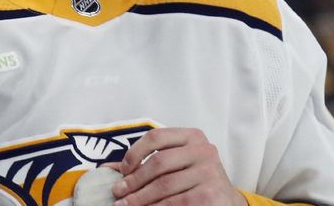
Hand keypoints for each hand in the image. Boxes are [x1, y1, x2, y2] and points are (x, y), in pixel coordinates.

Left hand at [108, 127, 246, 205]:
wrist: (226, 202)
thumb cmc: (195, 179)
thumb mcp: (176, 164)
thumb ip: (146, 162)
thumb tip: (106, 168)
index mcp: (192, 136)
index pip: (156, 136)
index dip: (135, 152)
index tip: (122, 170)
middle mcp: (203, 150)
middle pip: (158, 163)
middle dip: (134, 181)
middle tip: (117, 193)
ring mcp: (209, 172)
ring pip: (164, 186)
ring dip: (140, 198)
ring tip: (125, 205)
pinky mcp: (210, 194)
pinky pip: (175, 203)